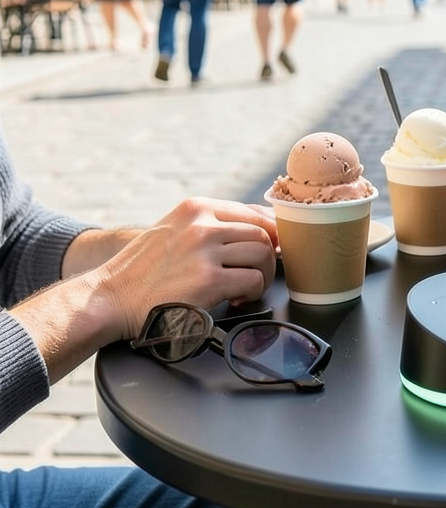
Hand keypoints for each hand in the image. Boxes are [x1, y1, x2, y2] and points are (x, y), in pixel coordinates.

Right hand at [95, 198, 277, 339]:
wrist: (108, 298)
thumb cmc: (141, 271)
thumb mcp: (173, 231)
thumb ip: (209, 224)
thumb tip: (258, 225)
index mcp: (194, 208)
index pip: (252, 211)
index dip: (270, 232)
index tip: (274, 246)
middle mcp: (201, 224)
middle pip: (262, 233)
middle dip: (267, 257)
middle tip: (255, 275)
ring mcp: (205, 251)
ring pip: (263, 254)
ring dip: (261, 275)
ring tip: (244, 288)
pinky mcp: (209, 280)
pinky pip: (253, 280)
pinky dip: (251, 292)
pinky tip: (235, 299)